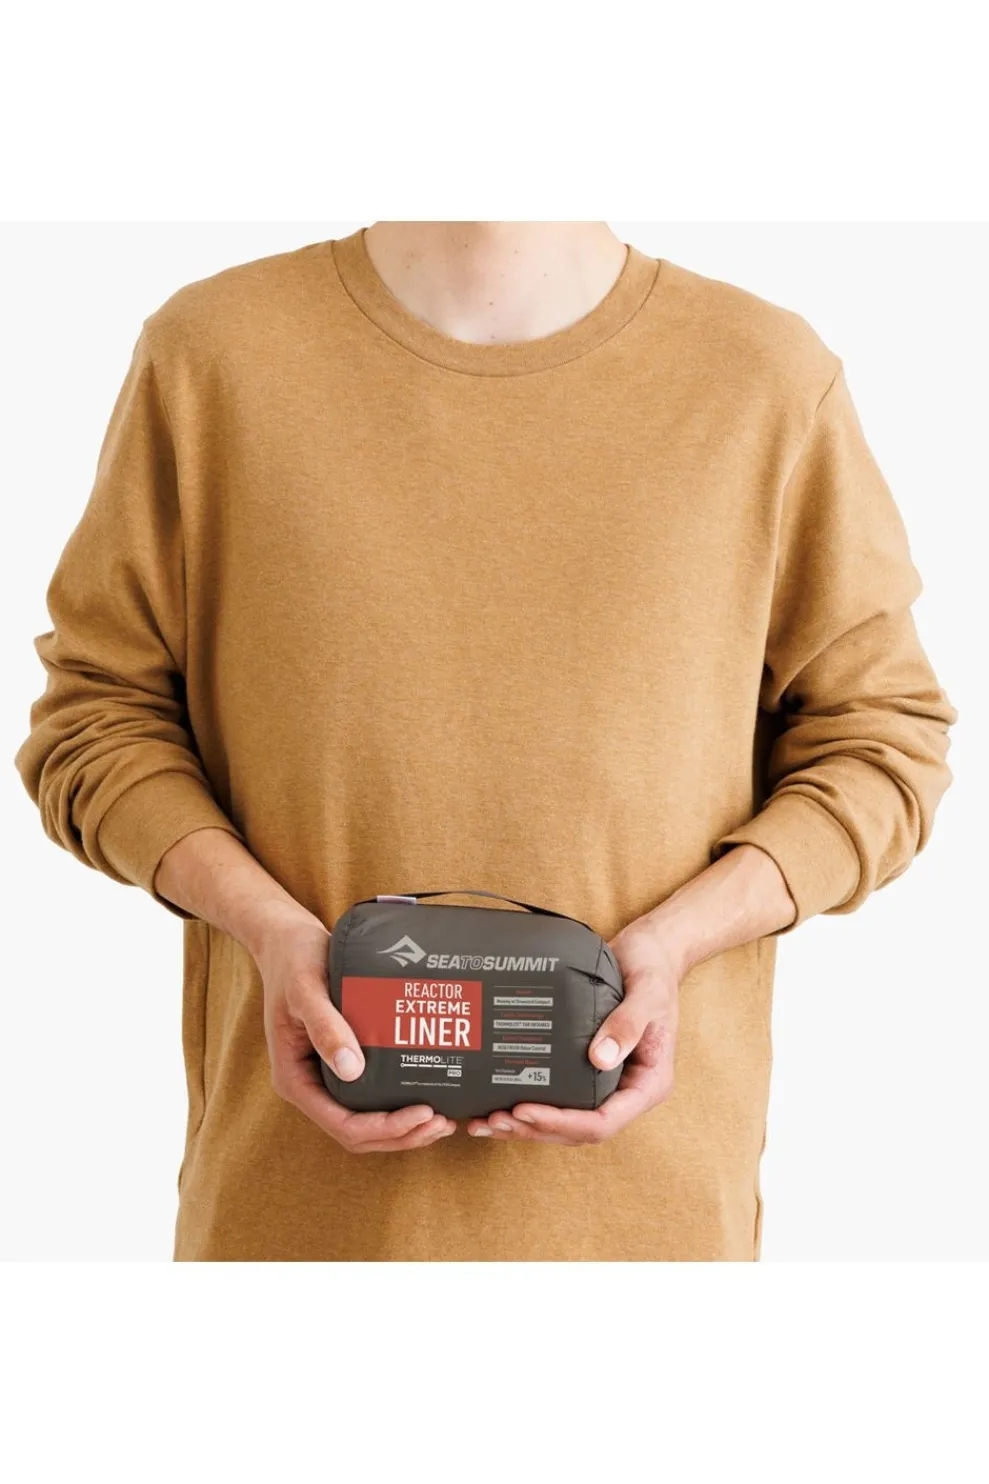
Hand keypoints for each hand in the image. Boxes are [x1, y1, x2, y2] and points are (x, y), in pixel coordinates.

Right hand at [257, 905, 456, 1152]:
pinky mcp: (341, 1064)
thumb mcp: (306, 989)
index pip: (341, 1124)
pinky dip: (395, 1106)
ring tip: (440, 1120)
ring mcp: (325, 1077)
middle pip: (357, 1133)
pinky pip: (369, 1099)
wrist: (287, 941)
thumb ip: (326, 1027)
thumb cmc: (294, 961)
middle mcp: (309, 1086)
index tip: (422, 1112)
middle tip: (442, 1122)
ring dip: (401, 1129)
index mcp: (294, 1078)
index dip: (384, 1128)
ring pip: (364, 1123)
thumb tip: (352, 1070)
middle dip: (400, 1135)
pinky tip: (426, 1097)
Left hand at [466, 914, 680, 1144]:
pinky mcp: (587, 1072)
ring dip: (528, 1126)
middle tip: (496, 1119)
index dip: (563, 1122)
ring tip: (488, 1121)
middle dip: (536, 1128)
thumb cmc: (652, 972)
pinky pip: (560, 1099)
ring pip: (566, 1122)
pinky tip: (500, 1106)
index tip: (525, 1110)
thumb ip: (628, 1024)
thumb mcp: (647, 994)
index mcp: (648, 1084)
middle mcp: (627, 1092)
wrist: (648, 953)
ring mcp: (607, 1084)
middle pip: (579, 1130)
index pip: (604, 1121)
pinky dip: (531, 1107)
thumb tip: (599, 1059)